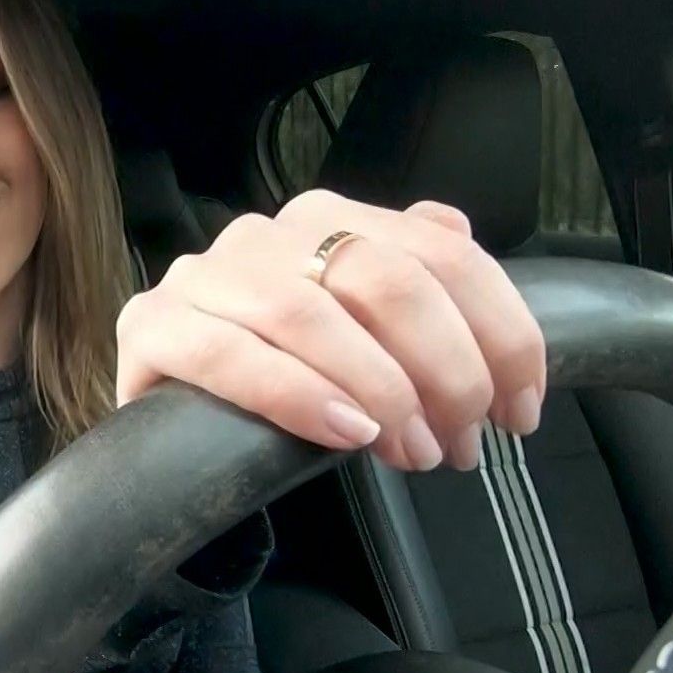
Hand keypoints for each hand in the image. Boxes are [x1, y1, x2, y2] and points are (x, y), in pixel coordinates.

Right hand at [115, 190, 545, 471]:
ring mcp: (203, 277)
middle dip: (445, 372)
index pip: (442, 252)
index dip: (500, 332)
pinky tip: (344, 432)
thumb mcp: (362, 336)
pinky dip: (297, 396)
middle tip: (459, 444)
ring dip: (380, 392)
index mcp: (328, 220)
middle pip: (387, 280)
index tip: (521, 409)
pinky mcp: (150, 328)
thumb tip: (456, 229)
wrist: (178, 441)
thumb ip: (410, 278)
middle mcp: (266, 235)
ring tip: (409, 451)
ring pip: (310, 315)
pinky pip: (230, 355)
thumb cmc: (285, 386)